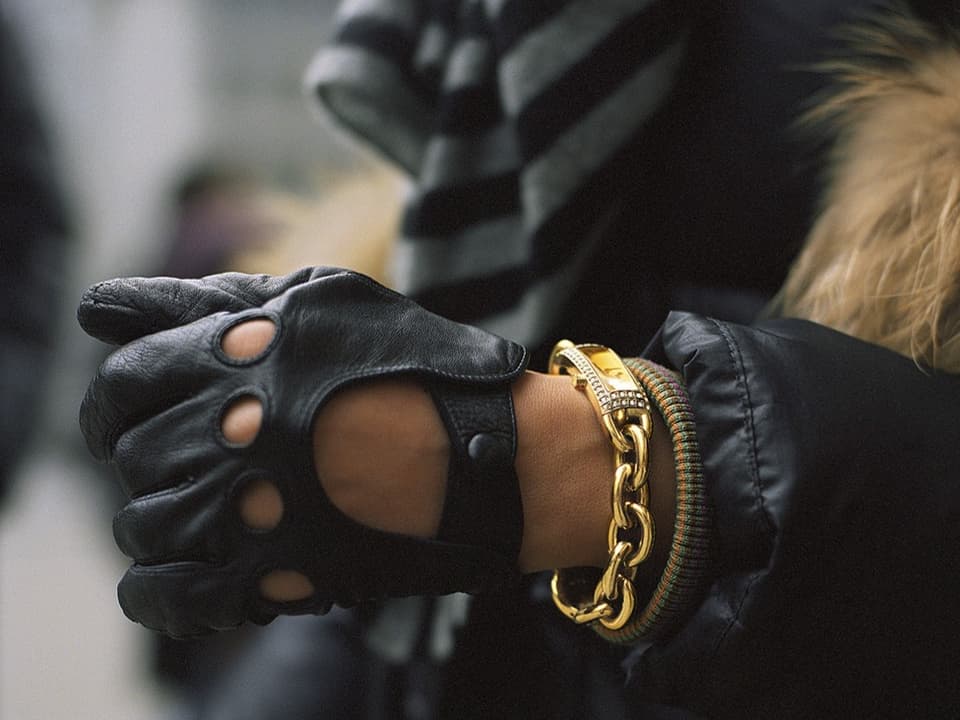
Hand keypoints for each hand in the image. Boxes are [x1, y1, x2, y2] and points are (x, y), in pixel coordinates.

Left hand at [79, 268, 527, 636]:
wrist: (493, 453)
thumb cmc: (414, 364)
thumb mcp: (319, 301)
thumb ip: (209, 298)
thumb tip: (98, 309)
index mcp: (242, 356)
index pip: (123, 383)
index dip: (114, 404)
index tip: (125, 419)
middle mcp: (235, 430)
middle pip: (133, 455)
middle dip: (150, 456)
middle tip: (191, 459)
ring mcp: (253, 507)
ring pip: (144, 525)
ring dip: (162, 518)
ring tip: (210, 507)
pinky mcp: (278, 574)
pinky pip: (171, 596)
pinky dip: (158, 591)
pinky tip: (182, 573)